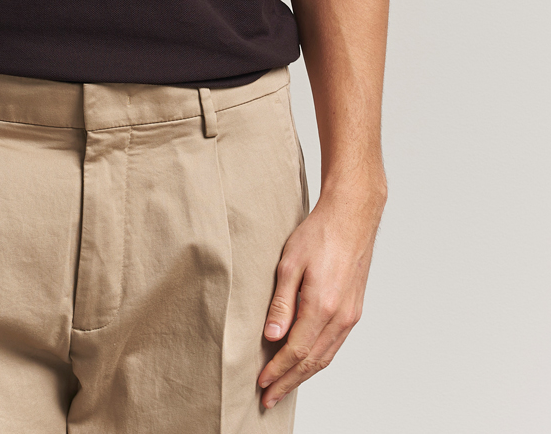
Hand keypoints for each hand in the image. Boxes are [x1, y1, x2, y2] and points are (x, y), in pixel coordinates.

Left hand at [258, 180, 386, 408]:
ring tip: (283, 386)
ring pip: (326, 357)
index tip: (261, 384)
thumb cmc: (318, 233)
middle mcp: (340, 316)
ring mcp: (350, 315)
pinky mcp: (354, 310)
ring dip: (304, 376)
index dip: (277, 370)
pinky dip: (318, 360)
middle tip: (268, 398)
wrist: (352, 216)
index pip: (296, 351)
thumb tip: (271, 337)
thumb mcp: (290, 263)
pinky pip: (335, 345)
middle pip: (312, 362)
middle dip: (288, 382)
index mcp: (322, 305)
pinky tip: (306, 363)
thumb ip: (281, 303)